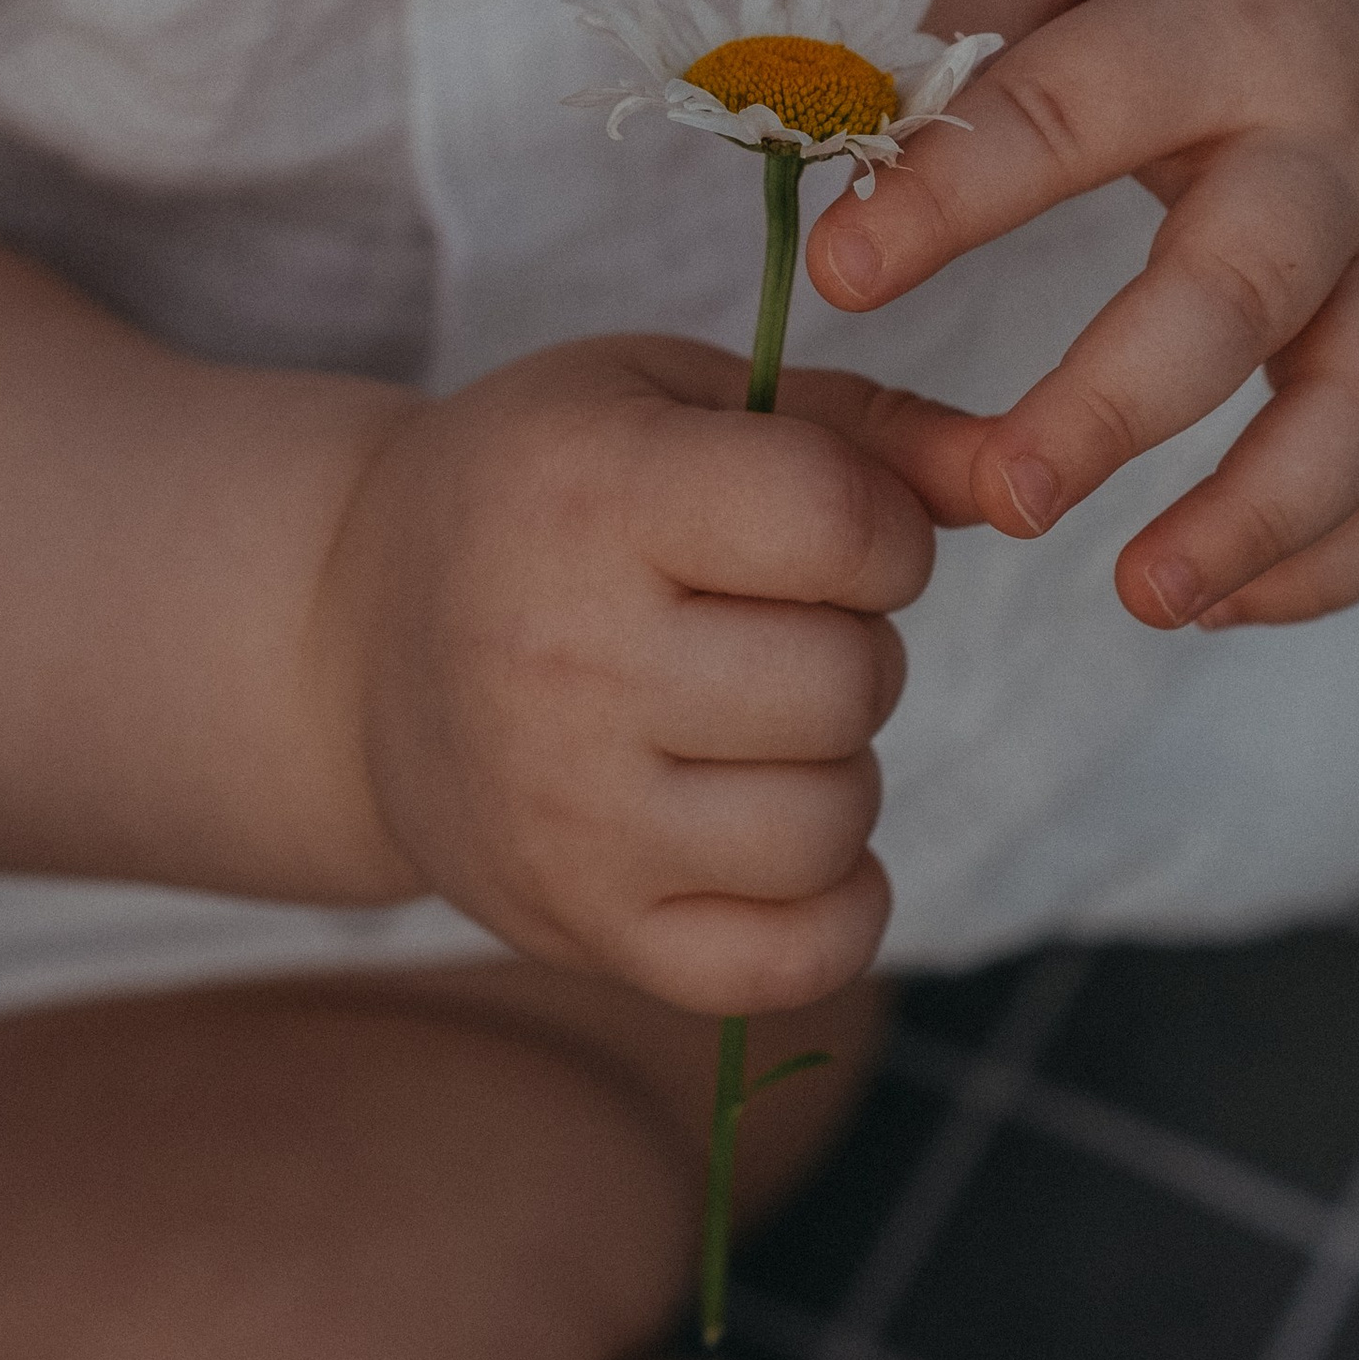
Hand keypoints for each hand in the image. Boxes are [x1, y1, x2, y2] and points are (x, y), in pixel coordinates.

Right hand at [318, 336, 965, 1009]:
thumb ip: (864, 427)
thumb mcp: (672, 398)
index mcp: (590, 496)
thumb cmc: (540, 490)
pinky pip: (790, 961)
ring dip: (836, 771)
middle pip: (850, 682)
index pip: (841, 525)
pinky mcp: (582, 926)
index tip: (828, 531)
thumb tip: (1016, 483)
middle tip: (774, 631)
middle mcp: (568, 662)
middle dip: (855, 647)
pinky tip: (786, 844)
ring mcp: (570, 815)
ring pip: (832, 821)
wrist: (341, 637)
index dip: (879, 529)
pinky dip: (830, 908)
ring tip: (757, 727)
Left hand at [806, 0, 1358, 628]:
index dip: (951, 197)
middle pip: (1246, 285)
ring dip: (1265, 514)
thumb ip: (968, 40)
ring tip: (1144, 599)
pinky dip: (1342, 553)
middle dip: (1122, 403)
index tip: (836, 276)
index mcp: (1217, 18)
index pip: (1073, 111)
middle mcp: (1333, 138)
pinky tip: (1223, 609)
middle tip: (1004, 497)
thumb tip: (855, 173)